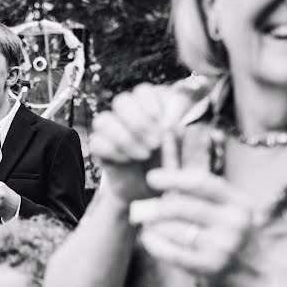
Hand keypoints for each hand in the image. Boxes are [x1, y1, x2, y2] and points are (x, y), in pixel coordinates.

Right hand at [91, 81, 207, 204]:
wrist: (153, 195)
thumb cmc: (173, 170)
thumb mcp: (188, 154)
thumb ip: (189, 138)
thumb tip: (190, 126)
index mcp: (152, 106)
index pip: (144, 91)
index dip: (152, 104)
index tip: (164, 123)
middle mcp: (130, 114)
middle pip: (122, 101)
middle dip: (139, 121)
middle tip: (156, 143)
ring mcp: (112, 130)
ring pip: (104, 119)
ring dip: (125, 137)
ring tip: (144, 155)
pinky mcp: (101, 148)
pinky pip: (96, 141)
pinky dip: (112, 150)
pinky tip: (128, 161)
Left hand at [132, 168, 267, 286]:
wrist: (256, 281)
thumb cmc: (236, 241)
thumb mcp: (233, 213)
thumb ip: (207, 195)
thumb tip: (168, 184)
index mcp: (241, 203)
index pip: (202, 183)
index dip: (173, 178)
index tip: (151, 178)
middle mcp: (235, 223)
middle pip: (181, 206)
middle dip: (157, 207)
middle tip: (144, 210)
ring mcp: (223, 246)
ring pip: (173, 229)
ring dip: (154, 226)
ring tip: (148, 225)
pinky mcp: (211, 268)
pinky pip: (173, 252)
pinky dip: (155, 244)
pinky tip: (149, 239)